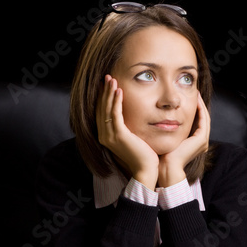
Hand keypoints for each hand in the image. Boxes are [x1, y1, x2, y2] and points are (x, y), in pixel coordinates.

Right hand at [96, 75, 158, 189]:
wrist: (145, 169)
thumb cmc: (142, 155)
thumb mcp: (131, 138)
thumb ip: (126, 128)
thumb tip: (128, 118)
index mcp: (105, 136)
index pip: (101, 113)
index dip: (103, 97)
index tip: (106, 85)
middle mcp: (103, 136)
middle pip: (101, 109)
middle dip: (104, 92)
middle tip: (107, 77)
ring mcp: (109, 136)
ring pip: (107, 110)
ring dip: (109, 93)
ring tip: (112, 79)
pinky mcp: (118, 136)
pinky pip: (115, 115)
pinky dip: (116, 102)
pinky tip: (119, 91)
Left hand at [158, 91, 209, 186]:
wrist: (165, 167)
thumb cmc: (162, 155)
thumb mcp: (165, 139)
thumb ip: (166, 130)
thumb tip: (157, 119)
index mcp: (194, 143)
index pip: (196, 122)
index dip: (194, 109)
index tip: (187, 98)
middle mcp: (201, 142)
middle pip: (202, 118)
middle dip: (199, 105)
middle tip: (195, 92)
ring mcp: (203, 141)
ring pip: (204, 117)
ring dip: (201, 105)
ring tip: (196, 93)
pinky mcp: (201, 139)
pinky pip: (203, 120)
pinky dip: (200, 110)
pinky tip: (196, 100)